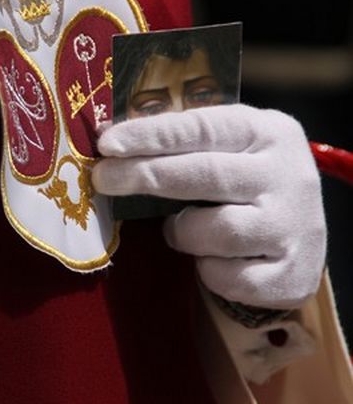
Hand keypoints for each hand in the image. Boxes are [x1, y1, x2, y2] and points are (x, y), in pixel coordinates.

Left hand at [92, 105, 325, 308]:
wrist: (301, 240)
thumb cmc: (247, 186)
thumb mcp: (232, 150)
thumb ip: (187, 144)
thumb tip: (112, 145)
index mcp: (270, 132)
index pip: (204, 127)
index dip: (152, 134)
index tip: (108, 143)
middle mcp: (288, 176)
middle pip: (206, 174)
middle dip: (146, 175)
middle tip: (102, 178)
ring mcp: (293, 227)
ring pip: (216, 230)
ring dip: (184, 232)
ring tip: (181, 229)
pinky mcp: (292, 276)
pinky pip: (227, 277)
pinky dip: (209, 271)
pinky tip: (213, 260)